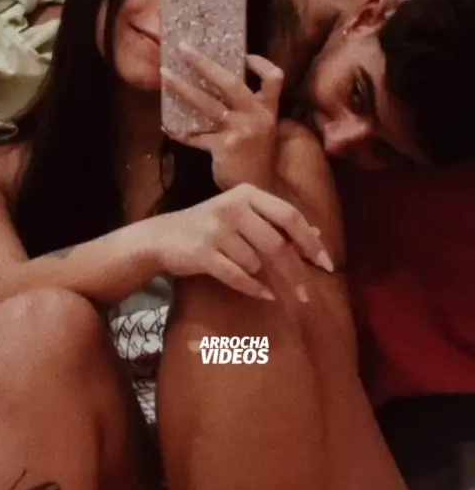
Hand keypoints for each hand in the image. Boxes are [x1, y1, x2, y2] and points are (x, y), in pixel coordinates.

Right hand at [148, 183, 333, 300]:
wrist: (162, 237)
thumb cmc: (211, 227)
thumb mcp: (243, 216)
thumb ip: (276, 222)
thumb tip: (316, 233)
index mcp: (247, 194)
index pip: (289, 216)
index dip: (309, 241)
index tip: (326, 264)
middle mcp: (233, 206)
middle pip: (276, 243)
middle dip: (296, 272)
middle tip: (308, 295)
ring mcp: (216, 228)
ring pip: (255, 262)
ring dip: (262, 277)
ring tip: (257, 279)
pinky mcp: (203, 251)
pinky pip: (237, 275)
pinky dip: (253, 288)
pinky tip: (262, 294)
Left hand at [160, 43, 283, 190]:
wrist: (259, 189)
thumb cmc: (256, 156)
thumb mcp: (260, 129)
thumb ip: (247, 109)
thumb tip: (216, 86)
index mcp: (268, 109)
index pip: (274, 77)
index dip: (259, 63)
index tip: (242, 56)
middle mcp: (257, 116)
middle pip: (231, 83)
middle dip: (205, 64)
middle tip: (183, 48)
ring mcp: (241, 131)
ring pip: (208, 104)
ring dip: (183, 88)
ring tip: (165, 75)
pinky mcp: (224, 147)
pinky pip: (195, 136)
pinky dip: (179, 131)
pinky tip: (167, 125)